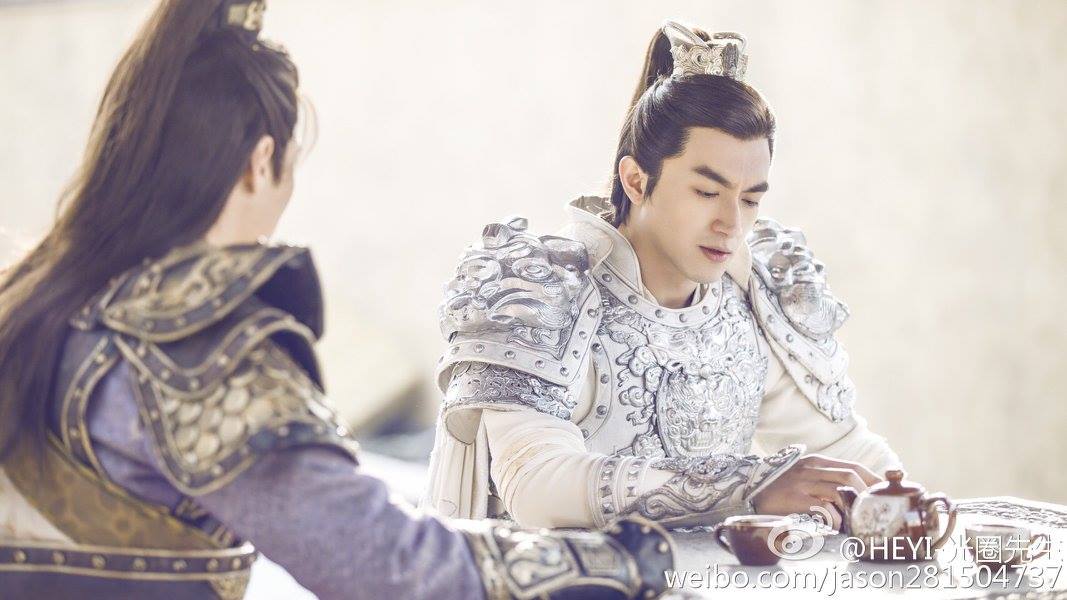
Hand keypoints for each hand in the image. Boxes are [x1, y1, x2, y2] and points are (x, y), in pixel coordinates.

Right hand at [750, 454, 881, 529]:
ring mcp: (802, 483)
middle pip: (850, 475)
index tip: (885, 493)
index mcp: (816, 462)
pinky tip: (836, 526)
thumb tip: (856, 494)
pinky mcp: (795, 499)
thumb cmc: (780, 490)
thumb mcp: (804, 477)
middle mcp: (810, 468)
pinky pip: (823, 508)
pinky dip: (834, 519)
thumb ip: (826, 480)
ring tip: (857, 520)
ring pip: (840, 491)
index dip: (873, 479)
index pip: (853, 466)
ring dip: (852, 508)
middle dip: (868, 493)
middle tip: (875, 510)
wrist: (749, 496)